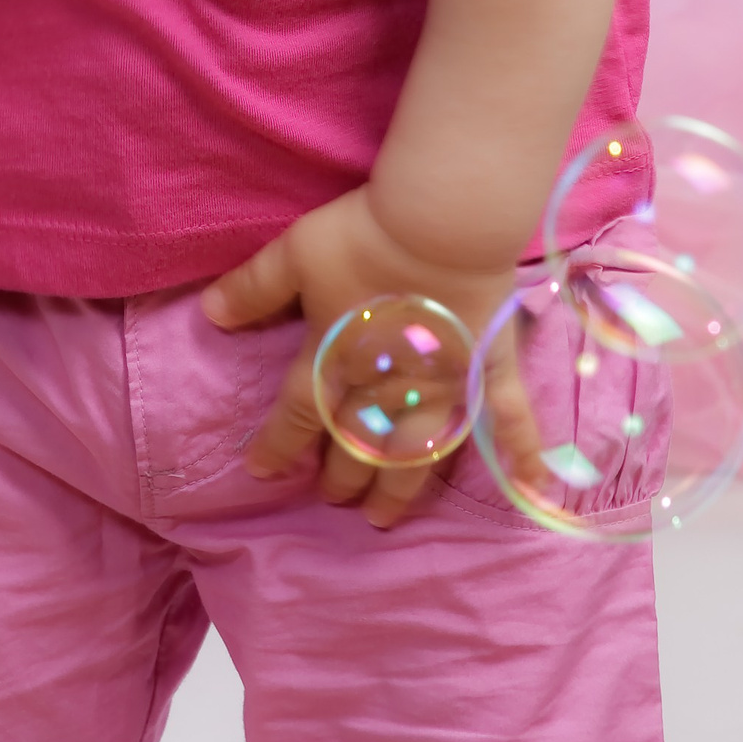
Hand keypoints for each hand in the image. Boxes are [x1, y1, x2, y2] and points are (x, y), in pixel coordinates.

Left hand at [200, 185, 544, 528]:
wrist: (440, 223)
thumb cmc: (366, 235)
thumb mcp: (294, 254)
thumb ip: (254, 288)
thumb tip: (208, 314)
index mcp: (335, 362)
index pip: (298, 416)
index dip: (277, 445)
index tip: (262, 471)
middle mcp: (386, 391)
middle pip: (358, 445)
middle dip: (342, 475)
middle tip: (333, 498)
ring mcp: (442, 387)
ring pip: (416, 454)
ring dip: (399, 488)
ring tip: (384, 517)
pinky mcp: (487, 370)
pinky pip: (510, 421)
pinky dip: (523, 454)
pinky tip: (534, 490)